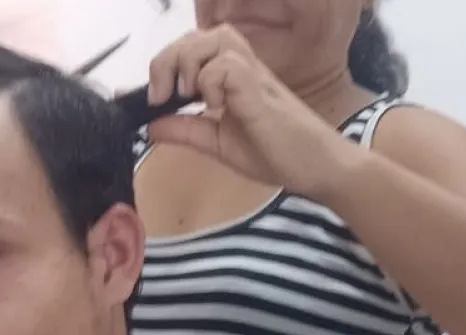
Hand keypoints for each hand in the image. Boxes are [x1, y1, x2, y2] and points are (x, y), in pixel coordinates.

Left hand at [145, 26, 368, 198]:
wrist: (316, 168)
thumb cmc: (275, 153)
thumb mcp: (218, 143)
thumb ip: (186, 131)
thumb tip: (150, 126)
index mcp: (230, 77)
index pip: (191, 46)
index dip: (165, 64)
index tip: (153, 99)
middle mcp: (242, 68)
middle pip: (198, 35)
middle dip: (168, 60)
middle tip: (161, 97)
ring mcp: (253, 75)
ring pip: (214, 38)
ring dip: (189, 64)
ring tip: (187, 97)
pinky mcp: (260, 89)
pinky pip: (228, 66)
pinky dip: (211, 84)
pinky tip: (215, 109)